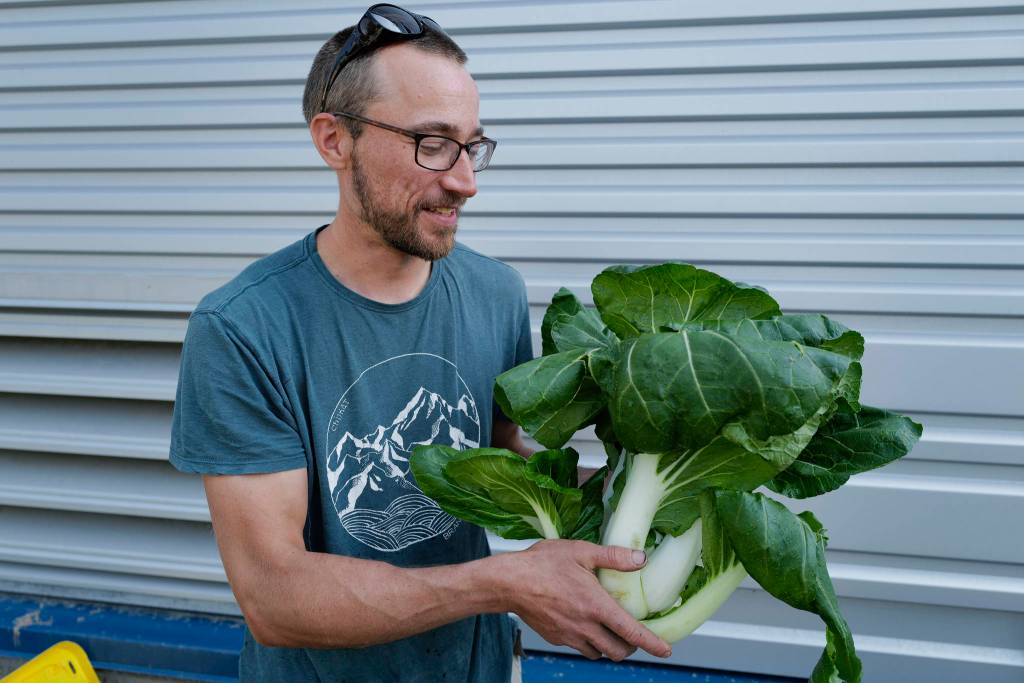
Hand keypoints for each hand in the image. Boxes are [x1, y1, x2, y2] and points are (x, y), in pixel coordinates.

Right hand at [498, 539, 671, 660]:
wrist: (508, 582)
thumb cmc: (542, 563)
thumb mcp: (581, 552)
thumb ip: (614, 557)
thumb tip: (641, 558)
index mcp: (596, 606)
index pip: (632, 632)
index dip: (652, 644)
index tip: (666, 650)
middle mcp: (585, 626)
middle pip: (618, 651)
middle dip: (631, 646)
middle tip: (632, 632)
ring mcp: (569, 636)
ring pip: (599, 653)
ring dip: (609, 645)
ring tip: (608, 628)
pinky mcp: (556, 638)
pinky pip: (580, 647)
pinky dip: (589, 642)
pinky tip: (583, 623)